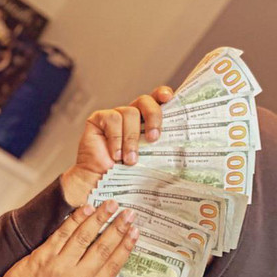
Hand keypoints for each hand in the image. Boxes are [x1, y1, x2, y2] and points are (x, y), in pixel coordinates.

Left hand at [0, 200, 138, 276]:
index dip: (126, 247)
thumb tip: (108, 261)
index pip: (113, 265)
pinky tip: (86, 209)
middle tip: (129, 213)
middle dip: (118, 228)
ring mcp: (60, 266)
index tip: (135, 232)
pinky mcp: (43, 256)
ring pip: (84, 237)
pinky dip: (75, 219)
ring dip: (99, 218)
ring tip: (111, 205)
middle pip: (103, 248)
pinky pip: (62, 233)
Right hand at [60, 85, 173, 206]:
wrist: (100, 182)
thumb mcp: (148, 159)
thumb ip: (159, 146)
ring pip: (130, 112)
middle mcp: (131, 115)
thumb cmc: (124, 174)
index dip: (162, 94)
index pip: (156, 101)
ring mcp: (114, 116)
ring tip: (129, 160)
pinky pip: (112, 119)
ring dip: (131, 139)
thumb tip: (178, 142)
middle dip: (153, 116)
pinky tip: (115, 154)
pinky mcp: (98, 119)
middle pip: (145, 101)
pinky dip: (116, 138)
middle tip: (154, 138)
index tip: (168, 97)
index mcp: (145, 122)